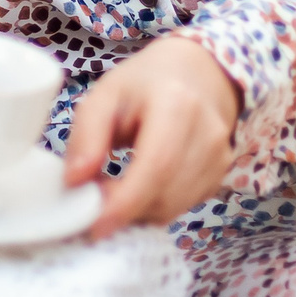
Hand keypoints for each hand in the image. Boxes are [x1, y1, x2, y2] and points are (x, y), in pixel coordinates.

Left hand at [62, 36, 239, 238]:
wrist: (197, 72)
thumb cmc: (146, 83)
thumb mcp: (105, 94)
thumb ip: (87, 135)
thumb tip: (75, 181)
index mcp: (176, 105)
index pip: (156, 165)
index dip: (126, 202)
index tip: (94, 224)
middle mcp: (207, 134)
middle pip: (165, 194)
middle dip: (125, 208)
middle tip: (94, 197)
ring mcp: (220, 157)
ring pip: (174, 207)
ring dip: (139, 210)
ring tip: (114, 187)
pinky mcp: (220, 174)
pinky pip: (183, 206)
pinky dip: (156, 205)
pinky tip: (139, 185)